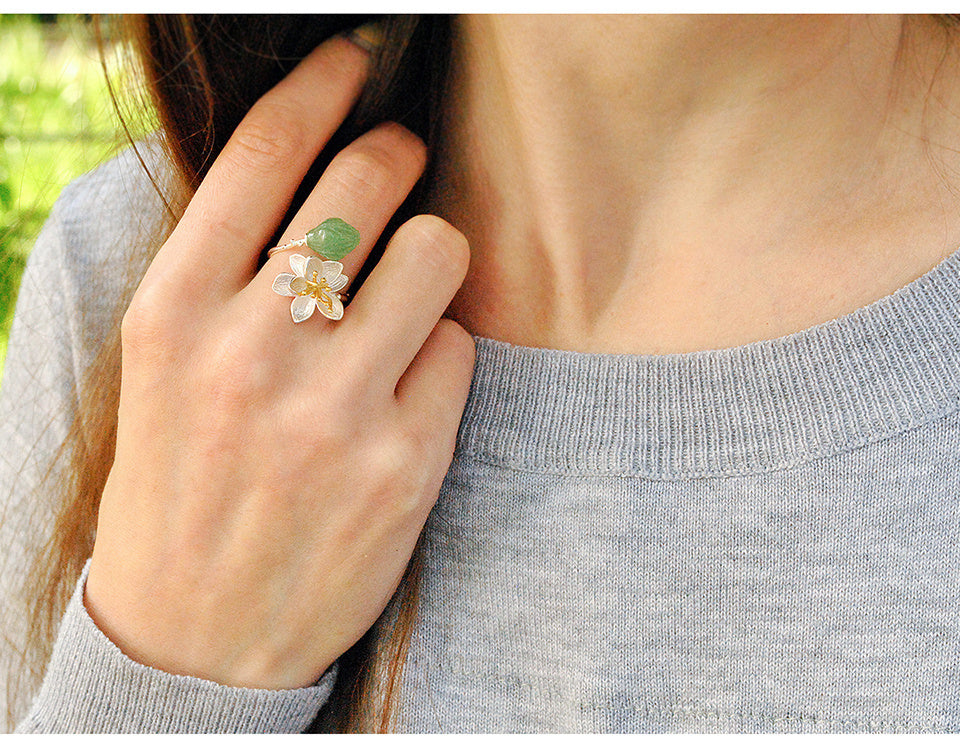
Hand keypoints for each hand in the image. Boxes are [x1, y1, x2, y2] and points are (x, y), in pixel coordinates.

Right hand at [84, 34, 474, 689]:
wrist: (195, 636)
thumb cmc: (179, 487)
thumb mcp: (165, 370)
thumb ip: (228, 273)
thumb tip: (319, 180)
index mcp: (172, 315)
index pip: (262, 156)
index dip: (320, 88)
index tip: (352, 63)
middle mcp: (250, 351)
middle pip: (367, 182)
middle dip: (397, 154)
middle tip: (401, 161)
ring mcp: (332, 410)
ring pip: (435, 251)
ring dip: (430, 256)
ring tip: (404, 298)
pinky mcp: (402, 463)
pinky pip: (459, 349)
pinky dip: (441, 354)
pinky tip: (405, 391)